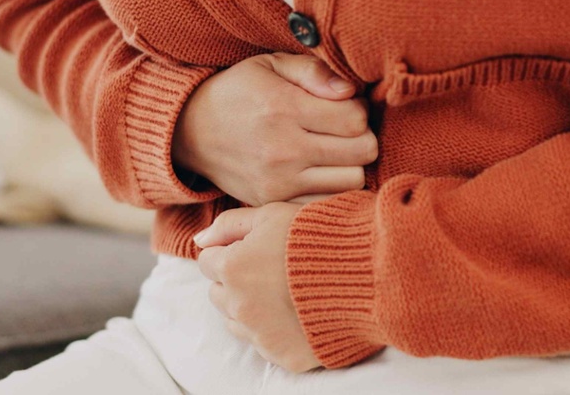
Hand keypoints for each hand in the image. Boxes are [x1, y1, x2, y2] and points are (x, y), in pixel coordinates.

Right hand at [172, 53, 377, 205]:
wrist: (189, 132)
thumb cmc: (238, 92)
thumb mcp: (269, 65)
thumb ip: (313, 71)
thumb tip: (350, 91)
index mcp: (283, 108)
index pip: (356, 119)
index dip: (360, 109)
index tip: (345, 105)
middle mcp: (283, 149)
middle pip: (362, 152)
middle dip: (362, 137)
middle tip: (344, 130)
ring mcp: (278, 182)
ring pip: (351, 181)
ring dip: (351, 165)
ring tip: (334, 151)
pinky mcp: (273, 202)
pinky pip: (325, 202)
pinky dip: (331, 188)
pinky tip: (320, 171)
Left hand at [194, 203, 319, 372]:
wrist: (370, 273)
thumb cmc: (322, 236)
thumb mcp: (274, 213)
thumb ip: (230, 224)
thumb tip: (200, 239)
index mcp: (233, 268)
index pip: (208, 262)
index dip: (231, 251)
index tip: (256, 249)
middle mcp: (240, 306)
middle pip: (218, 294)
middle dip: (236, 281)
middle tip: (271, 270)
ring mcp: (262, 335)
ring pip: (236, 322)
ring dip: (251, 308)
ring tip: (286, 291)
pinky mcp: (284, 356)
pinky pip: (265, 344)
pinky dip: (276, 330)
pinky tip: (299, 313)